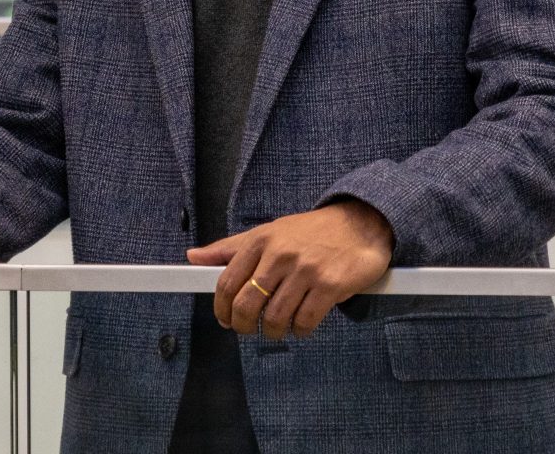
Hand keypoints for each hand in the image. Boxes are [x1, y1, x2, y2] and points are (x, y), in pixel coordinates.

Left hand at [185, 200, 393, 339]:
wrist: (360, 224)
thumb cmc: (310, 232)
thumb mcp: (267, 233)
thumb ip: (230, 249)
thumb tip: (194, 257)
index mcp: (260, 241)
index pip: (226, 282)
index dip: (221, 308)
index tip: (225, 320)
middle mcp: (280, 254)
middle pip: (246, 305)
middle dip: (243, 326)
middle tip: (248, 330)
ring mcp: (305, 270)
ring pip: (275, 318)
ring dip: (273, 331)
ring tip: (277, 328)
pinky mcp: (329, 285)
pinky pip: (305, 321)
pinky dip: (299, 331)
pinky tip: (300, 325)